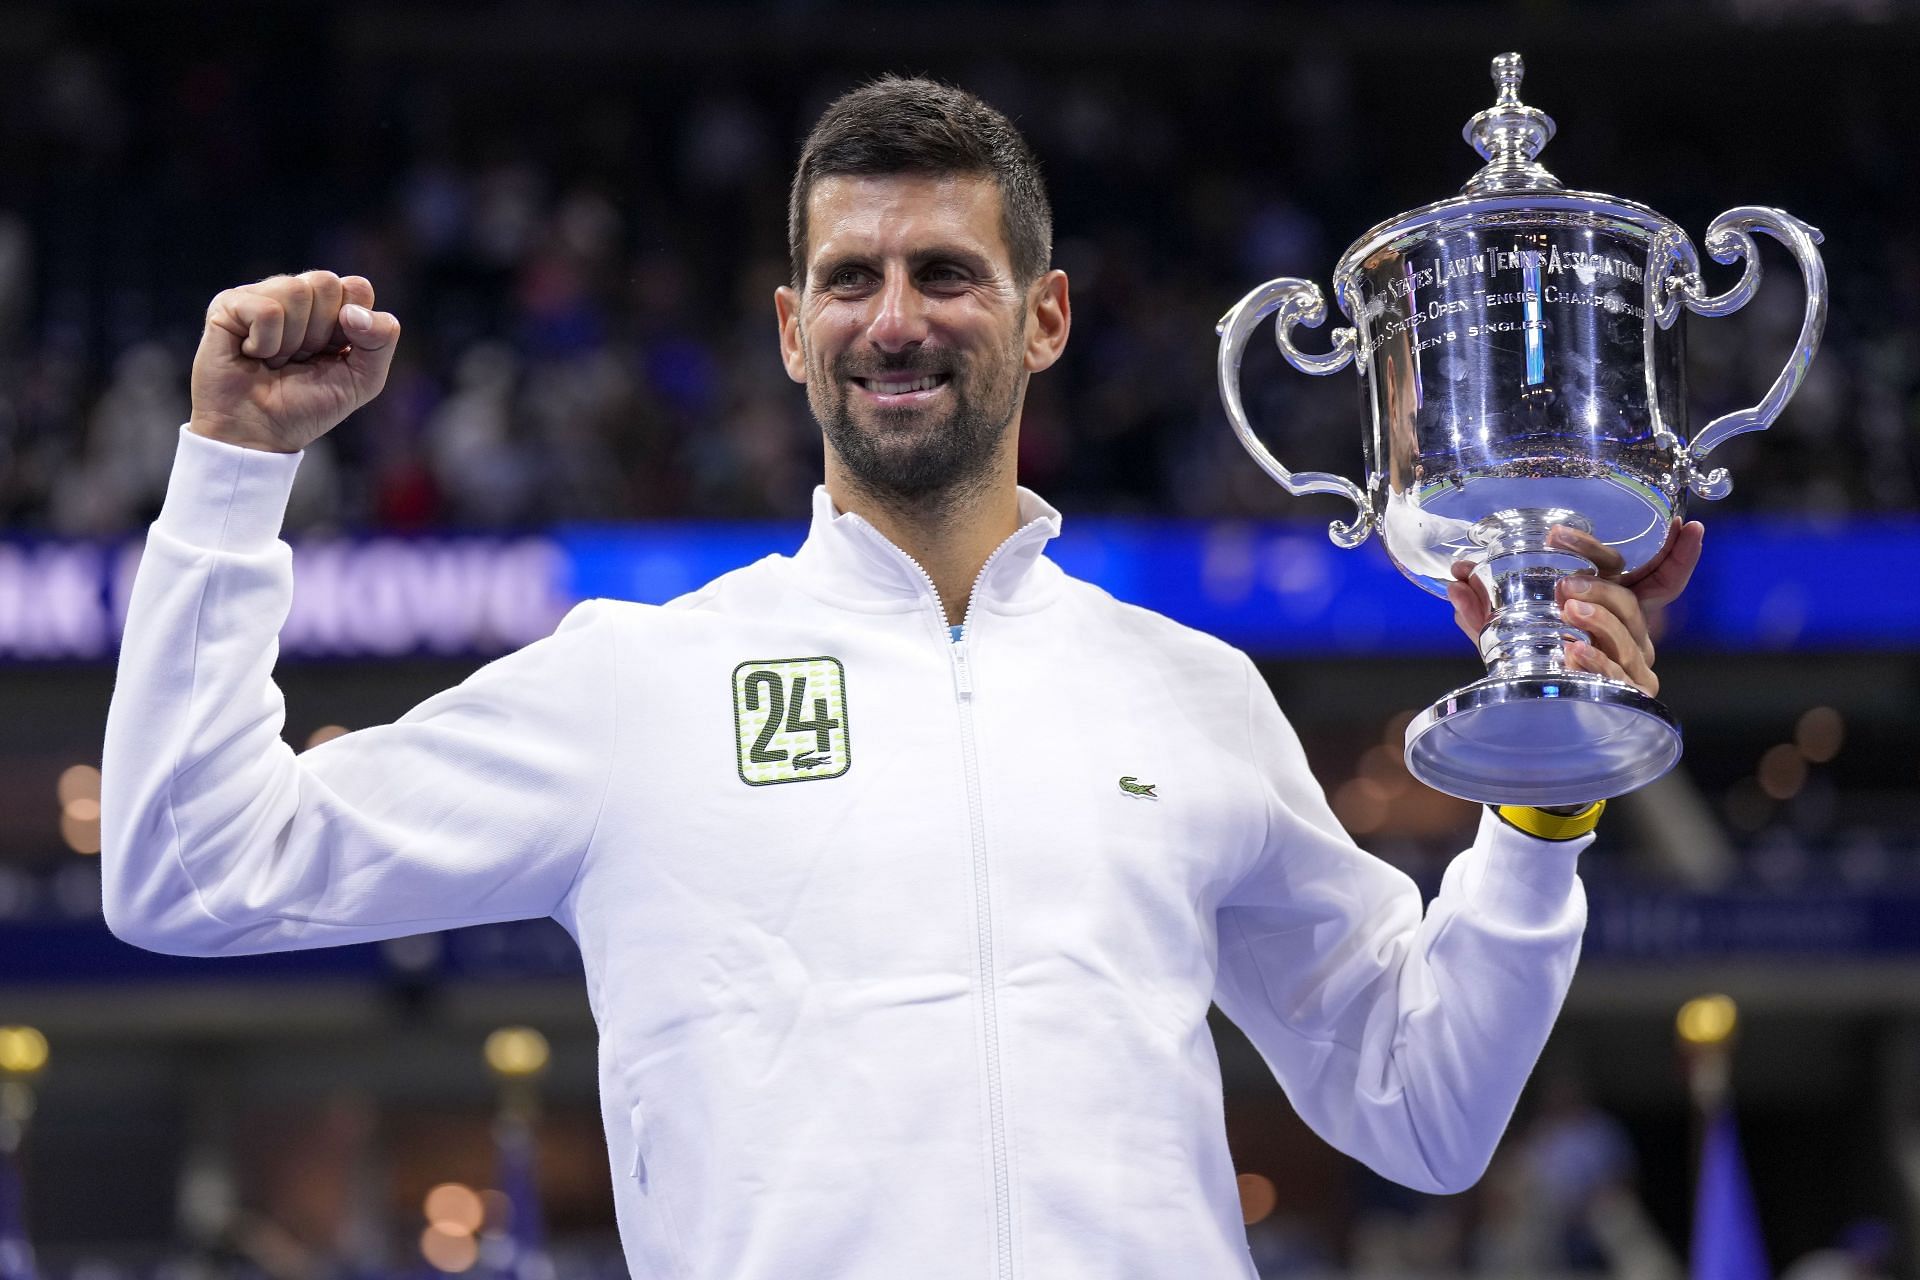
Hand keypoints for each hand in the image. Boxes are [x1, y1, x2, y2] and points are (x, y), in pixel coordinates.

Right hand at [189, 271, 401, 453]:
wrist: (261, 434)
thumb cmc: (309, 406)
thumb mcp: (364, 379)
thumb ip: (382, 339)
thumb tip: (353, 311)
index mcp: (331, 307)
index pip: (357, 286)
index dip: (353, 325)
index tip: (334, 354)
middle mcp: (295, 295)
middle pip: (325, 282)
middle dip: (319, 333)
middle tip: (301, 359)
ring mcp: (260, 295)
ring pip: (296, 291)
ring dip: (291, 341)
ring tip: (276, 360)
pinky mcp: (228, 304)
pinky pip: (266, 310)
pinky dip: (265, 343)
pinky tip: (253, 355)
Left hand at [1446, 518, 1704, 697]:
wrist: (1538, 717)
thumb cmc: (1532, 661)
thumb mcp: (1502, 631)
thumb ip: (1480, 605)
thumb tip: (1456, 578)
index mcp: (1612, 605)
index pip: (1648, 573)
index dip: (1674, 552)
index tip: (1676, 525)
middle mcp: (1631, 631)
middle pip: (1628, 601)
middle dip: (1600, 588)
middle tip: (1565, 584)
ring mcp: (1634, 663)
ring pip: (1626, 635)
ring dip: (1599, 619)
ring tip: (1568, 610)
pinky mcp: (1629, 693)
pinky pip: (1617, 675)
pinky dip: (1596, 662)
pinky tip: (1575, 652)